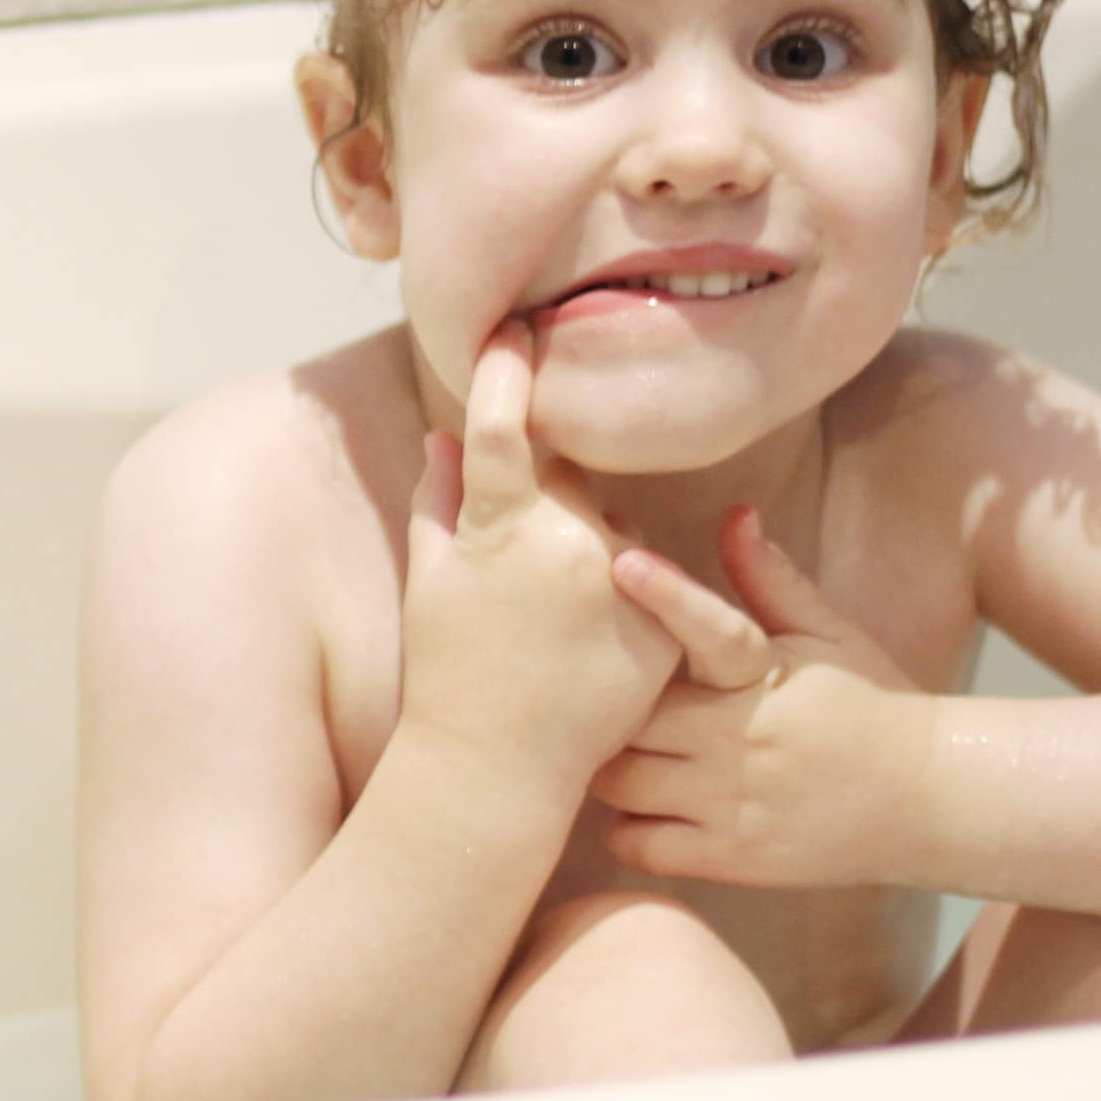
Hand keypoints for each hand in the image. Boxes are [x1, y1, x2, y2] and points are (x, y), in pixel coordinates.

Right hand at [397, 324, 712, 789]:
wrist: (498, 769)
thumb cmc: (449, 673)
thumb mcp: (431, 580)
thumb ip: (438, 500)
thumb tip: (442, 435)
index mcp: (503, 523)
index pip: (502, 425)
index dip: (505, 373)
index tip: (514, 331)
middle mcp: (572, 540)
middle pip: (572, 483)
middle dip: (550, 505)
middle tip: (520, 580)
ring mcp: (625, 583)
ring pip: (618, 532)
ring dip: (595, 556)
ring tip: (554, 629)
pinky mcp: (668, 625)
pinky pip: (656, 584)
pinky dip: (633, 601)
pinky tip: (591, 648)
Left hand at [592, 505, 932, 887]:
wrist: (934, 799)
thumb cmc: (872, 704)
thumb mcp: (830, 635)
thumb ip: (771, 580)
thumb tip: (735, 512)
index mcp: (764, 675)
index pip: (711, 627)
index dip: (664, 595)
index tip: (625, 564)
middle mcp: (743, 738)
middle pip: (627, 717)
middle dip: (606, 707)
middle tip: (598, 701)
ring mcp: (734, 803)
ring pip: (618, 784)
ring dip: (608, 768)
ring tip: (620, 755)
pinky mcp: (734, 859)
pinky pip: (639, 845)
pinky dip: (628, 829)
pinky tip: (646, 810)